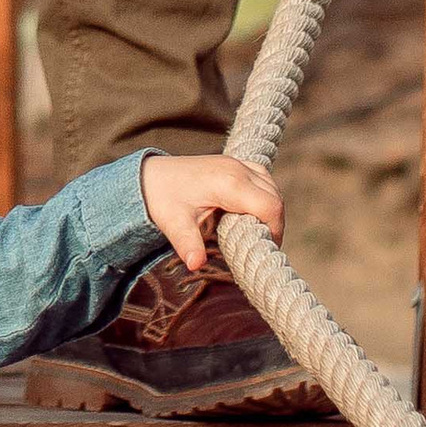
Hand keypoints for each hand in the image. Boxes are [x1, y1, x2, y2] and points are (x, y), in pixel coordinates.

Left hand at [138, 150, 283, 273]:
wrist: (149, 176)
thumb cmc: (162, 199)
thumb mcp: (173, 223)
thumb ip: (187, 244)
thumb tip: (195, 264)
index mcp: (229, 183)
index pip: (270, 207)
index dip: (275, 231)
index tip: (264, 250)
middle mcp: (237, 169)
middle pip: (275, 198)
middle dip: (274, 224)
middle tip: (260, 246)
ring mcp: (237, 162)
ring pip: (271, 186)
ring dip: (270, 209)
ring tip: (255, 232)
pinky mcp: (234, 162)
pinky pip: (262, 177)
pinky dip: (264, 195)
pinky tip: (250, 212)